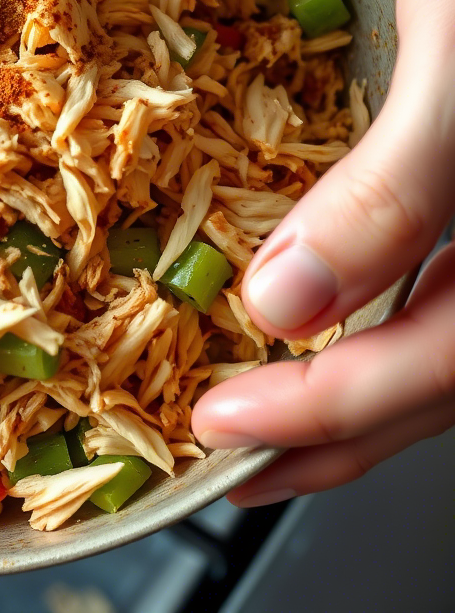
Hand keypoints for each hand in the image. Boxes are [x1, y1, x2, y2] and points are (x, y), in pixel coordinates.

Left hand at [192, 0, 454, 505]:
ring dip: (339, 397)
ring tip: (255, 426)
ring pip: (428, 345)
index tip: (219, 432)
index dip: (328, 411)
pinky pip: (418, 287)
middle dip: (325, 431)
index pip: (436, 363)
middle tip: (222, 460)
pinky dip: (354, 325)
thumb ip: (393, 190)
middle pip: (431, 380)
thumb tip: (287, 304)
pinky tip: (303, 327)